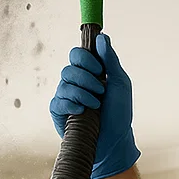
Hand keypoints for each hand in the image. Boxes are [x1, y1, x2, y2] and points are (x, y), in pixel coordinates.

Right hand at [49, 33, 140, 178]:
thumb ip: (110, 60)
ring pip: (64, 83)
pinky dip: (71, 105)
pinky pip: (58, 101)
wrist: (114, 141)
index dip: (85, 58)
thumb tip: (102, 37)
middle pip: (69, 67)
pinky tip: (82, 111)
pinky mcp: (59, 112)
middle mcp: (75, 82)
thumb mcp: (120, 84)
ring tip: (96, 106)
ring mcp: (66, 97)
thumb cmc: (119, 114)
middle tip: (100, 90)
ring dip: (83, 94)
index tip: (99, 70)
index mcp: (89, 73)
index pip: (77, 54)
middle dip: (86, 78)